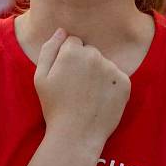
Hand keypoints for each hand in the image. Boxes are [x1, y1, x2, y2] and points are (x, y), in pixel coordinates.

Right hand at [34, 29, 130, 149]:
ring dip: (98, 73)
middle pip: (89, 51)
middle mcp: (94, 55)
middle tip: (76, 86)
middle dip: (83, 63)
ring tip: (88, 95)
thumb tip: (62, 30)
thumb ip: (49, 49)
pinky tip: (100, 99)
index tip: (65, 75)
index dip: (67, 58)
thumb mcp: (40, 77)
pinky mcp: (125, 82)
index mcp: (72, 51)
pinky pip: (116, 76)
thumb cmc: (55, 107)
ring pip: (103, 63)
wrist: (77, 134)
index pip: (73, 42)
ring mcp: (111, 69)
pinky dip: (110, 85)